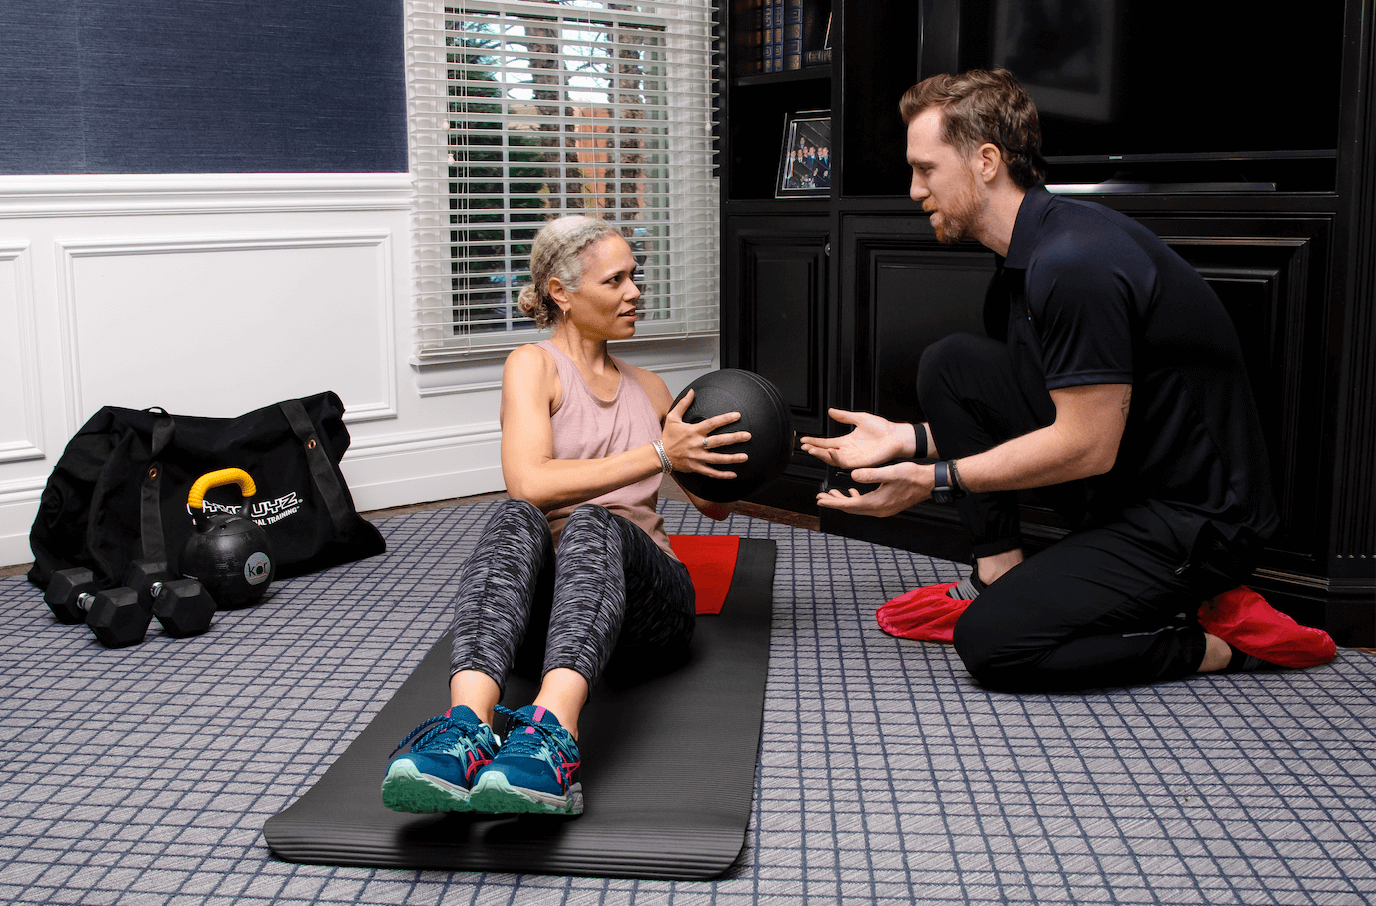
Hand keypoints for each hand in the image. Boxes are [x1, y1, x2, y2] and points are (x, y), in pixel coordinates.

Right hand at [661, 389, 750, 476]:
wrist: (659, 455)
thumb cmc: (667, 436)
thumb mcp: (673, 418)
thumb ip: (683, 404)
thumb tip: (692, 391)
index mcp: (693, 431)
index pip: (712, 423)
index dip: (725, 419)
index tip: (737, 415)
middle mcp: (697, 444)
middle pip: (719, 441)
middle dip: (734, 438)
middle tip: (748, 436)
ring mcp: (697, 457)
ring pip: (718, 459)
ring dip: (732, 458)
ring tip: (745, 456)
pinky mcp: (696, 467)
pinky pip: (711, 472)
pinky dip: (722, 475)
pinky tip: (733, 474)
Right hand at [800, 408, 914, 469]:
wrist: (895, 436)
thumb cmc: (882, 428)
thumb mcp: (859, 418)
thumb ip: (844, 416)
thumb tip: (831, 411)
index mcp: (847, 441)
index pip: (826, 443)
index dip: (815, 441)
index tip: (804, 439)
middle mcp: (848, 451)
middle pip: (826, 452)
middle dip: (814, 450)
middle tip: (804, 447)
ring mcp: (853, 457)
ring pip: (832, 459)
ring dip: (821, 455)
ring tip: (812, 450)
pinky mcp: (859, 462)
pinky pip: (844, 462)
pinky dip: (835, 458)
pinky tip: (829, 451)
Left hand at [814, 461, 931, 516]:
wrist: (929, 483)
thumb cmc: (913, 476)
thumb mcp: (890, 472)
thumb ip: (870, 475)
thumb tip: (852, 477)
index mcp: (877, 503)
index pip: (849, 505)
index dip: (833, 502)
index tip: (820, 500)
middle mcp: (879, 510)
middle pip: (851, 508)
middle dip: (835, 502)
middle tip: (821, 497)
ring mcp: (883, 509)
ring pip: (858, 507)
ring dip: (844, 501)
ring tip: (832, 494)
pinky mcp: (886, 505)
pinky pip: (866, 505)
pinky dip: (857, 499)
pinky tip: (853, 491)